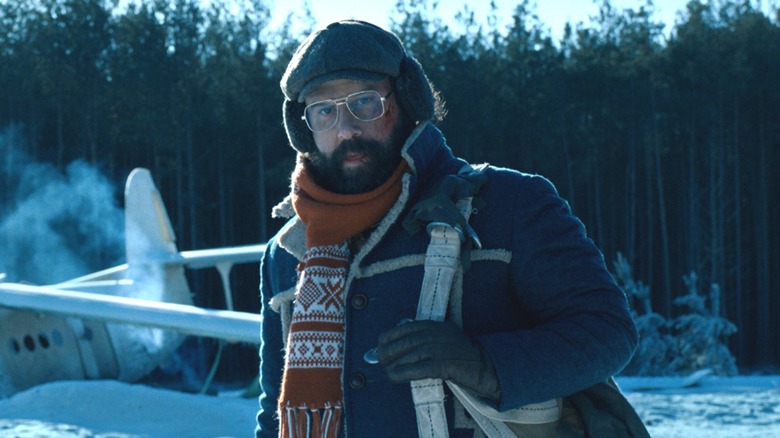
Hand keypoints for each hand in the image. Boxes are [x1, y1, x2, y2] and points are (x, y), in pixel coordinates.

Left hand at [376, 320, 500, 400]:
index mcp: (436, 325)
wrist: (487, 366)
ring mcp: (442, 349)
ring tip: (387, 371)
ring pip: (411, 355)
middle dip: (389, 352)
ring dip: (395, 364)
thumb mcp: (443, 339)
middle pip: (406, 341)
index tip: (379, 344)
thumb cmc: (461, 355)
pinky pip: (420, 368)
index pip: (406, 327)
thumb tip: (396, 349)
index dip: (389, 336)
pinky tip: (395, 376)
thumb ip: (423, 340)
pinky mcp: (446, 365)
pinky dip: (405, 372)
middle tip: (380, 361)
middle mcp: (438, 334)